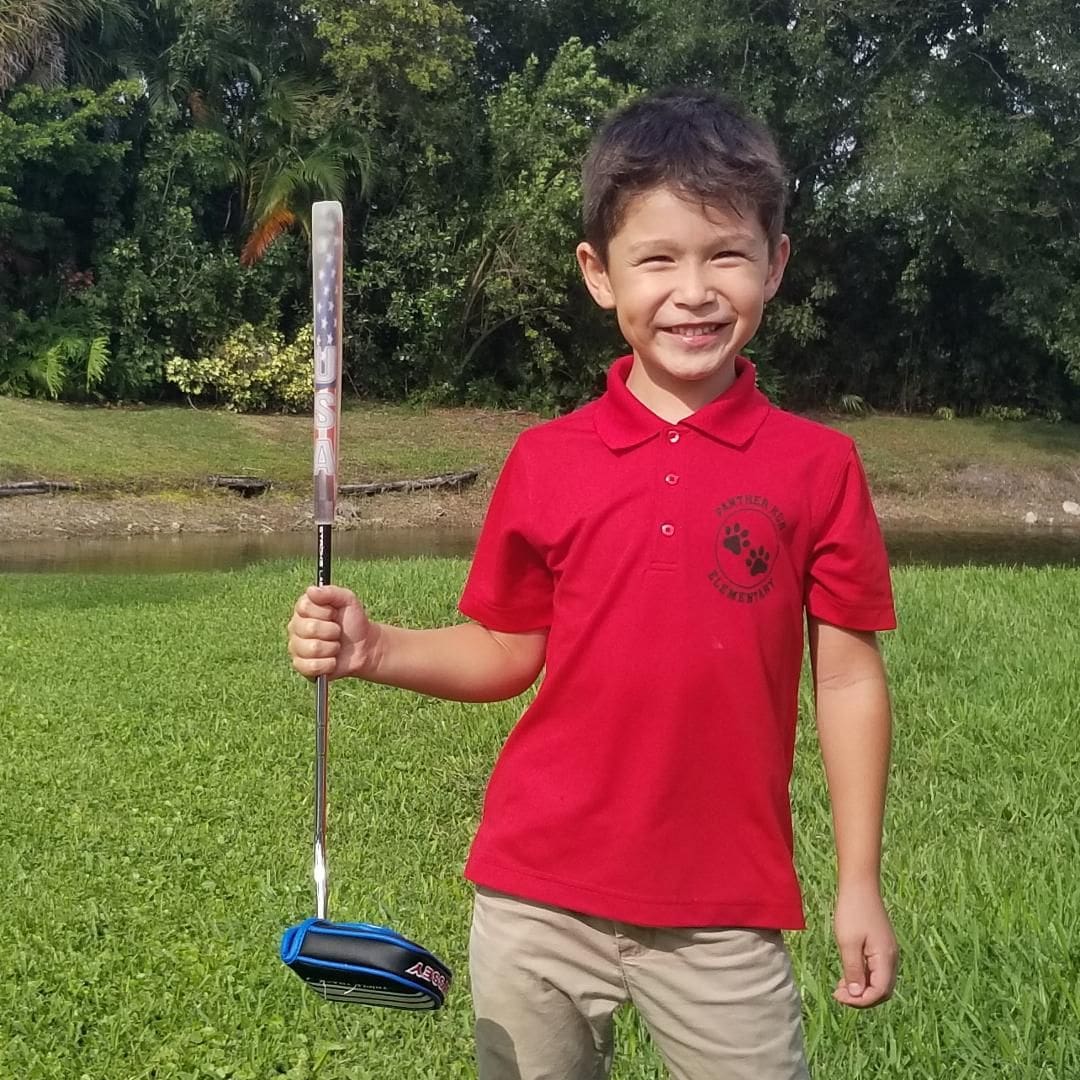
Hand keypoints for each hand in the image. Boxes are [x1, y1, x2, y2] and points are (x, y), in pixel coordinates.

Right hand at [287, 585, 377, 680]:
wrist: (364, 647)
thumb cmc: (353, 622)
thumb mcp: (347, 600)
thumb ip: (331, 592)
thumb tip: (311, 590)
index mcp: (303, 609)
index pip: (305, 608)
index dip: (325, 612)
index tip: (334, 614)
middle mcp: (295, 627)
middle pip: (309, 628)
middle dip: (332, 631)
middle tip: (337, 632)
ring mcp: (296, 647)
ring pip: (313, 648)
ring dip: (332, 648)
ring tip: (336, 646)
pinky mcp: (301, 666)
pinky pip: (312, 666)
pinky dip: (328, 664)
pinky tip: (332, 660)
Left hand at [832, 883, 897, 1007]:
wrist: (860, 885)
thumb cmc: (852, 911)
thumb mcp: (848, 942)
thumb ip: (853, 970)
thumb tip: (857, 995)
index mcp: (885, 958)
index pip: (879, 992)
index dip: (860, 1000)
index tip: (839, 997)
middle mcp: (891, 958)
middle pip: (881, 991)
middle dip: (861, 997)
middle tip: (838, 994)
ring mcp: (887, 952)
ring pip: (878, 981)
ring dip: (861, 988)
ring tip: (839, 987)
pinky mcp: (881, 947)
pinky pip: (875, 970)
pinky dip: (862, 977)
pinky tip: (847, 975)